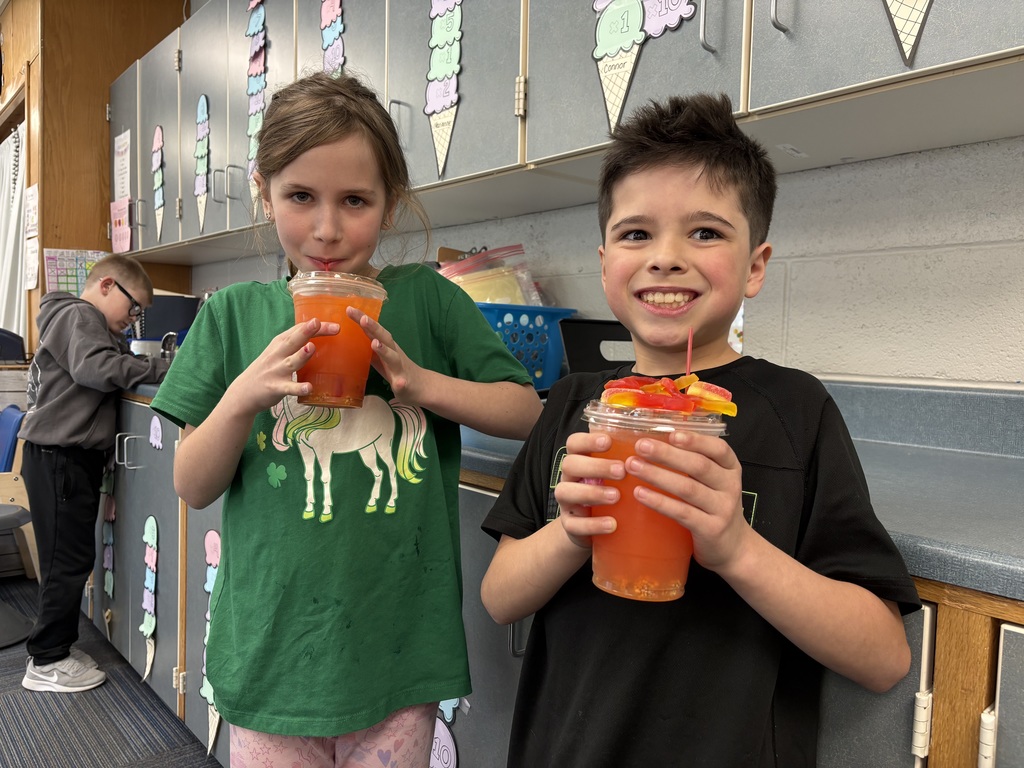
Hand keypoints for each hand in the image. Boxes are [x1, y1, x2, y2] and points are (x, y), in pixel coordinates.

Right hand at [226, 318, 338, 415]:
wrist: (244, 392)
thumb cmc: (268, 369)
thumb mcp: (278, 351)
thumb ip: (295, 343)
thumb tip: (320, 332)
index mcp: (280, 343)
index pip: (298, 330)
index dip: (315, 327)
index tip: (335, 325)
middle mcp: (277, 355)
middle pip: (293, 341)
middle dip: (305, 332)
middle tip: (317, 323)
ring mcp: (276, 371)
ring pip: (291, 362)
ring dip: (301, 355)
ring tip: (311, 347)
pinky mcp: (275, 388)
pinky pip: (289, 388)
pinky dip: (298, 388)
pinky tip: (309, 388)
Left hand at [347, 306, 426, 403]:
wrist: (421, 384)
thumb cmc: (397, 369)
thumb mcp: (380, 357)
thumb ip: (368, 349)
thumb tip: (349, 341)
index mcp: (386, 346)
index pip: (373, 330)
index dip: (362, 319)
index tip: (350, 309)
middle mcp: (393, 353)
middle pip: (384, 338)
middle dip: (373, 328)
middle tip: (363, 319)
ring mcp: (400, 368)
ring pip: (392, 357)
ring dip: (384, 350)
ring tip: (375, 343)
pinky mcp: (404, 384)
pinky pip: (402, 383)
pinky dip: (401, 382)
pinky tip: (399, 383)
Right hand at [552, 431, 622, 548]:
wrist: (594, 529)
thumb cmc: (611, 492)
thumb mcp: (617, 474)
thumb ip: (630, 457)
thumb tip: (663, 436)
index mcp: (581, 460)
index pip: (574, 443)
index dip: (587, 440)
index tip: (608, 441)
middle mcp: (570, 478)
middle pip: (569, 464)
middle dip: (595, 466)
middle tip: (622, 471)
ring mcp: (567, 502)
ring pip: (565, 492)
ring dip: (592, 493)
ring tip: (616, 496)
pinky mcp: (570, 525)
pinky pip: (574, 524)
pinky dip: (593, 524)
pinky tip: (612, 524)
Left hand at [624, 430, 750, 572]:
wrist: (733, 548)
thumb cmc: (714, 508)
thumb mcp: (713, 482)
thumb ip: (693, 463)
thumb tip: (655, 440)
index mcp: (730, 468)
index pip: (718, 448)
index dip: (695, 440)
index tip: (671, 433)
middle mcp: (730, 486)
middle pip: (699, 466)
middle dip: (667, 454)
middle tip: (641, 446)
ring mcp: (722, 509)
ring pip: (688, 488)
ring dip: (658, 475)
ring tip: (634, 466)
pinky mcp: (711, 529)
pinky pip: (682, 513)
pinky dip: (660, 502)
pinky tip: (640, 493)